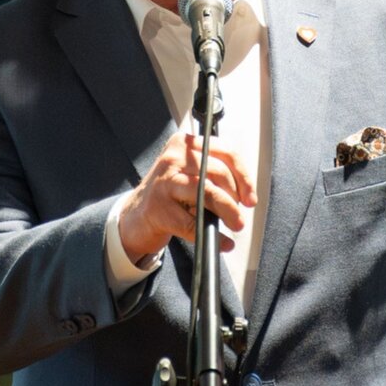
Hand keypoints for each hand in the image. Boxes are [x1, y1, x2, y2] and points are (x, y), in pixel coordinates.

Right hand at [119, 132, 256, 262]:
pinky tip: (222, 241)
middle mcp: (173, 159)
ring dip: (228, 211)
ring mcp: (164, 183)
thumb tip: (245, 191)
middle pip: (217, 171)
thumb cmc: (168, 194)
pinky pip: (193, 223)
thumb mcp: (189, 173)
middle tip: (241, 213)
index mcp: (184, 144)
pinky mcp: (159, 209)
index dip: (242, 174)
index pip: (223, 150)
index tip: (249, 195)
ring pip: (206, 192)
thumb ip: (214, 172)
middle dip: (235, 195)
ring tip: (236, 223)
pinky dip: (213, 234)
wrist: (135, 217)